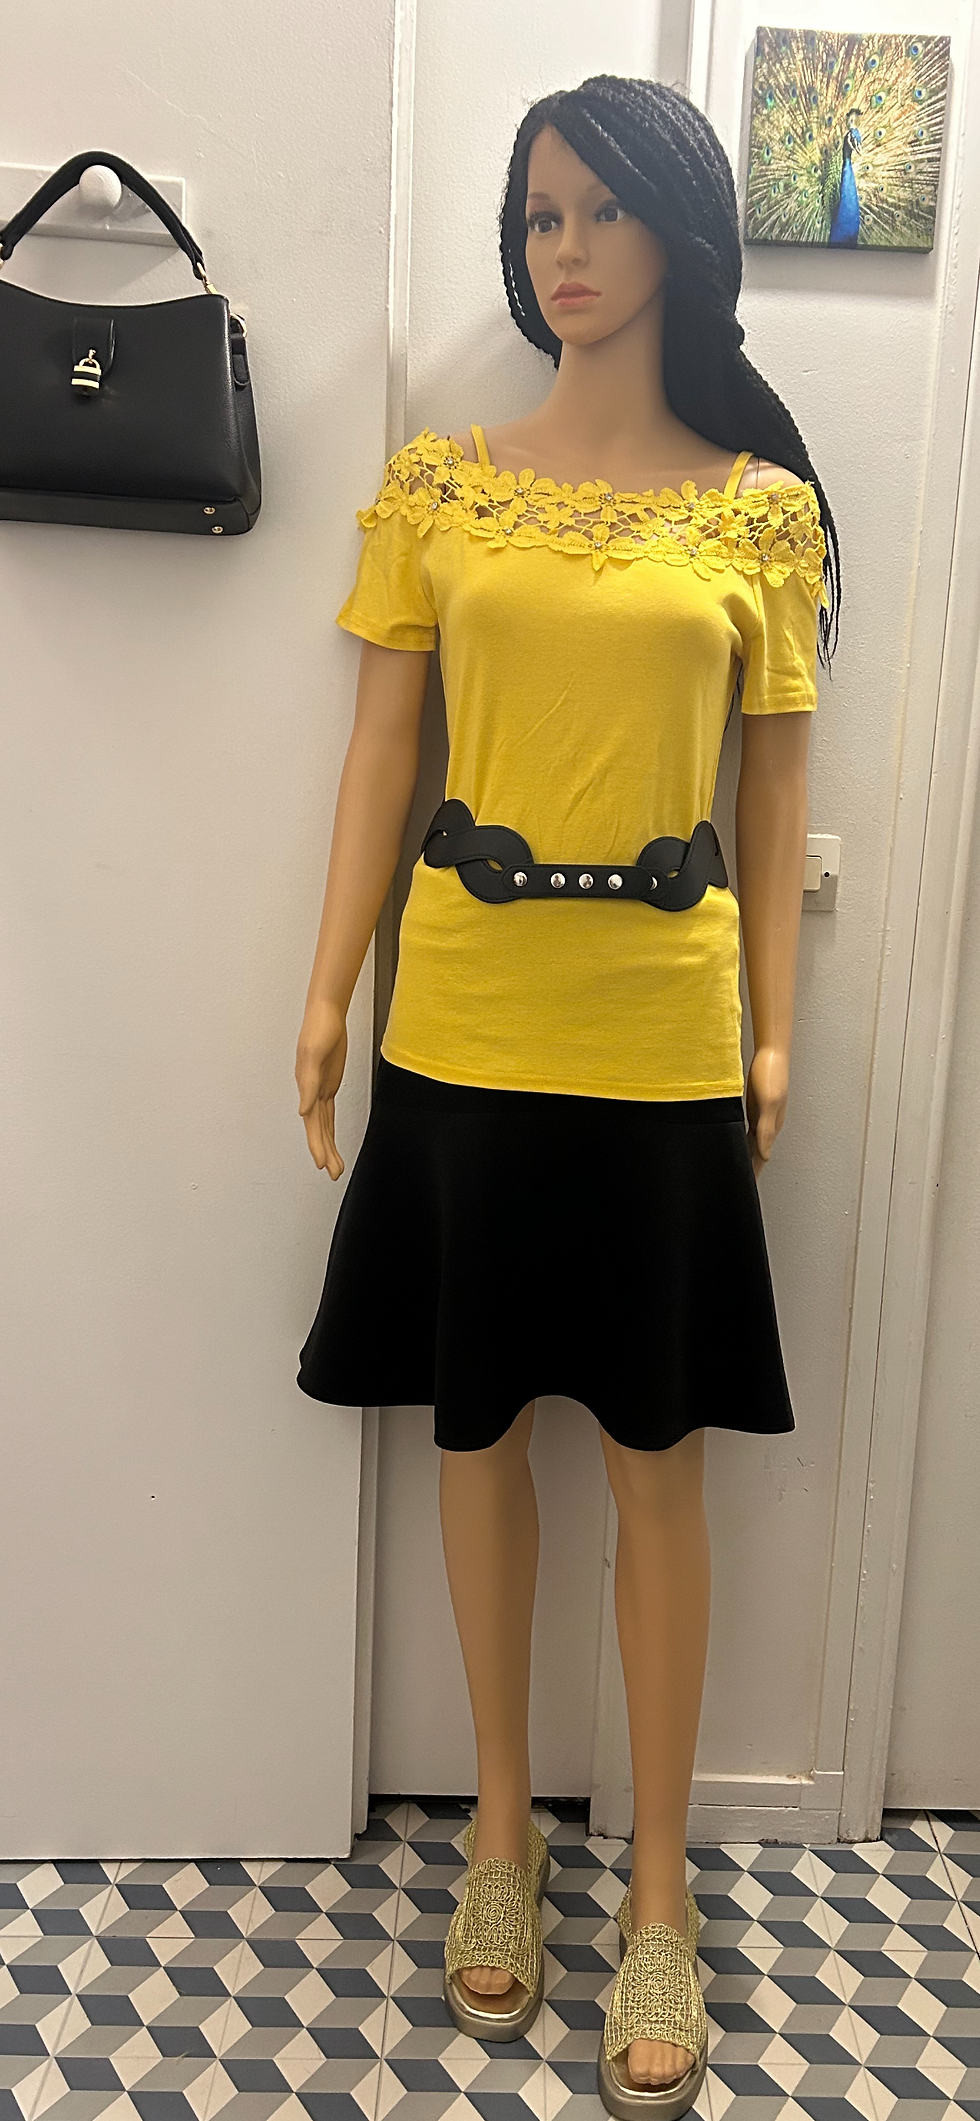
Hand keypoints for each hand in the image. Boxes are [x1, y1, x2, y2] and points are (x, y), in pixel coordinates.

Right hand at [296, 997, 347, 1177]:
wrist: (326, 1013)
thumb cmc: (319, 1030)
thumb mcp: (313, 1056)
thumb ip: (308, 1084)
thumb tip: (303, 1111)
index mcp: (307, 1088)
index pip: (313, 1124)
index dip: (317, 1144)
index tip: (322, 1163)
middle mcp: (311, 1092)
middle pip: (318, 1129)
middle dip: (325, 1152)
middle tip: (334, 1174)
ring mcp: (319, 1088)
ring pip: (324, 1124)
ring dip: (328, 1145)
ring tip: (336, 1167)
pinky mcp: (327, 1084)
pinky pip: (328, 1112)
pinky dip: (329, 1127)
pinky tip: (331, 1140)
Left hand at [744, 1044, 789, 1178]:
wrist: (771, 1051)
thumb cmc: (771, 1072)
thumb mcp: (767, 1102)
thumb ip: (766, 1129)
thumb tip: (765, 1154)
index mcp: (772, 1126)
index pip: (761, 1157)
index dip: (754, 1172)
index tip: (747, 1188)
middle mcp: (768, 1124)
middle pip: (757, 1154)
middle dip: (750, 1169)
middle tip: (740, 1185)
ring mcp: (761, 1115)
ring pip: (753, 1144)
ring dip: (746, 1157)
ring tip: (738, 1170)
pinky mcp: (753, 1106)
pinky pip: (748, 1131)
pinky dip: (743, 1141)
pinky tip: (736, 1144)